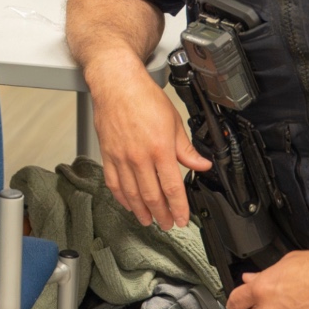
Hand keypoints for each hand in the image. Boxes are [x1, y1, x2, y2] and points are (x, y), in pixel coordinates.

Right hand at [91, 68, 208, 228]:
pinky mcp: (107, 154)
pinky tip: (128, 204)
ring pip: (131, 194)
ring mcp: (121, 157)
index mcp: (160, 149)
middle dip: (161, 214)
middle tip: (167, 224)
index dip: (178, 208)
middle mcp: (139, 157)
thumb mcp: (174, 121)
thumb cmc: (143, 97)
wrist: (116, 84)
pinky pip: (113, 183)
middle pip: (152, 196)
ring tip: (149, 221)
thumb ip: (186, 149)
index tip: (182, 219)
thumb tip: (201, 165)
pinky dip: (121, 197)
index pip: (172, 187)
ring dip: (141, 211)